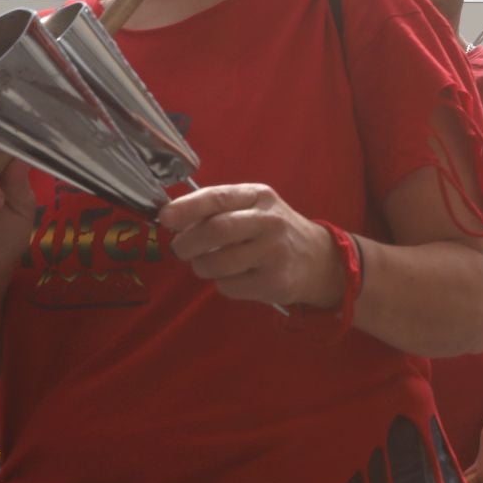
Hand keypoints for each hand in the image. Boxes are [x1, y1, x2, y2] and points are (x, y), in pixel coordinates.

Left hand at [160, 184, 343, 309]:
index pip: (218, 197)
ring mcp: (274, 253)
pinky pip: (228, 286)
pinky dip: (222, 283)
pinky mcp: (274, 282)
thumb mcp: (253, 207)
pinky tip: (236, 276)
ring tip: (209, 263)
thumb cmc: (273, 230)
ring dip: (201, 266)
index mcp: (259, 196)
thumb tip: (171, 218)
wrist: (318, 259)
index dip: (187, 207)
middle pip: (216, 231)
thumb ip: (218, 208)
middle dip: (187, 243)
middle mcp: (269, 222)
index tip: (165, 218)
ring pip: (217, 263)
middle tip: (180, 249)